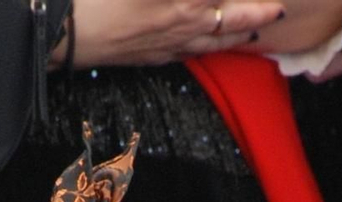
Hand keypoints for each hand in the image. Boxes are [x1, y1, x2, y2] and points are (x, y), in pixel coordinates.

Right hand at [68, 0, 285, 66]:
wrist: (62, 29)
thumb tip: (193, 4)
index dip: (251, 3)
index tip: (272, 4)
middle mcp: (183, 20)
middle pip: (232, 18)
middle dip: (258, 13)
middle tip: (280, 10)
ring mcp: (167, 43)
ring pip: (214, 40)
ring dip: (239, 35)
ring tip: (257, 32)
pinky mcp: (149, 57)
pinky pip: (187, 53)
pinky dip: (206, 47)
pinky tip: (209, 45)